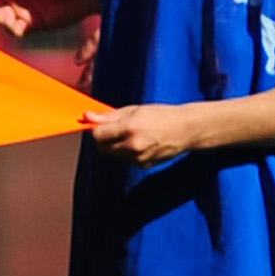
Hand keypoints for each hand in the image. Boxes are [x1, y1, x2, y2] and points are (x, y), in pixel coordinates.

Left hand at [83, 105, 205, 163]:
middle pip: (102, 147)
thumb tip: (87, 117)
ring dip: (115, 145)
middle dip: (104, 138)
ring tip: (132, 134)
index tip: (99, 124)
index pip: (98, 135)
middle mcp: (133, 146)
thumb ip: (109, 116)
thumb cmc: (161, 115)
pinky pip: (126, 159)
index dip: (96, 129)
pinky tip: (141, 142)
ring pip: (113, 154)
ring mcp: (139, 158)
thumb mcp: (134, 110)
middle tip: (115, 129)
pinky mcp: (143, 165)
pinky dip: (127, 152)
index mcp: (130, 128)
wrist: (187, 130)